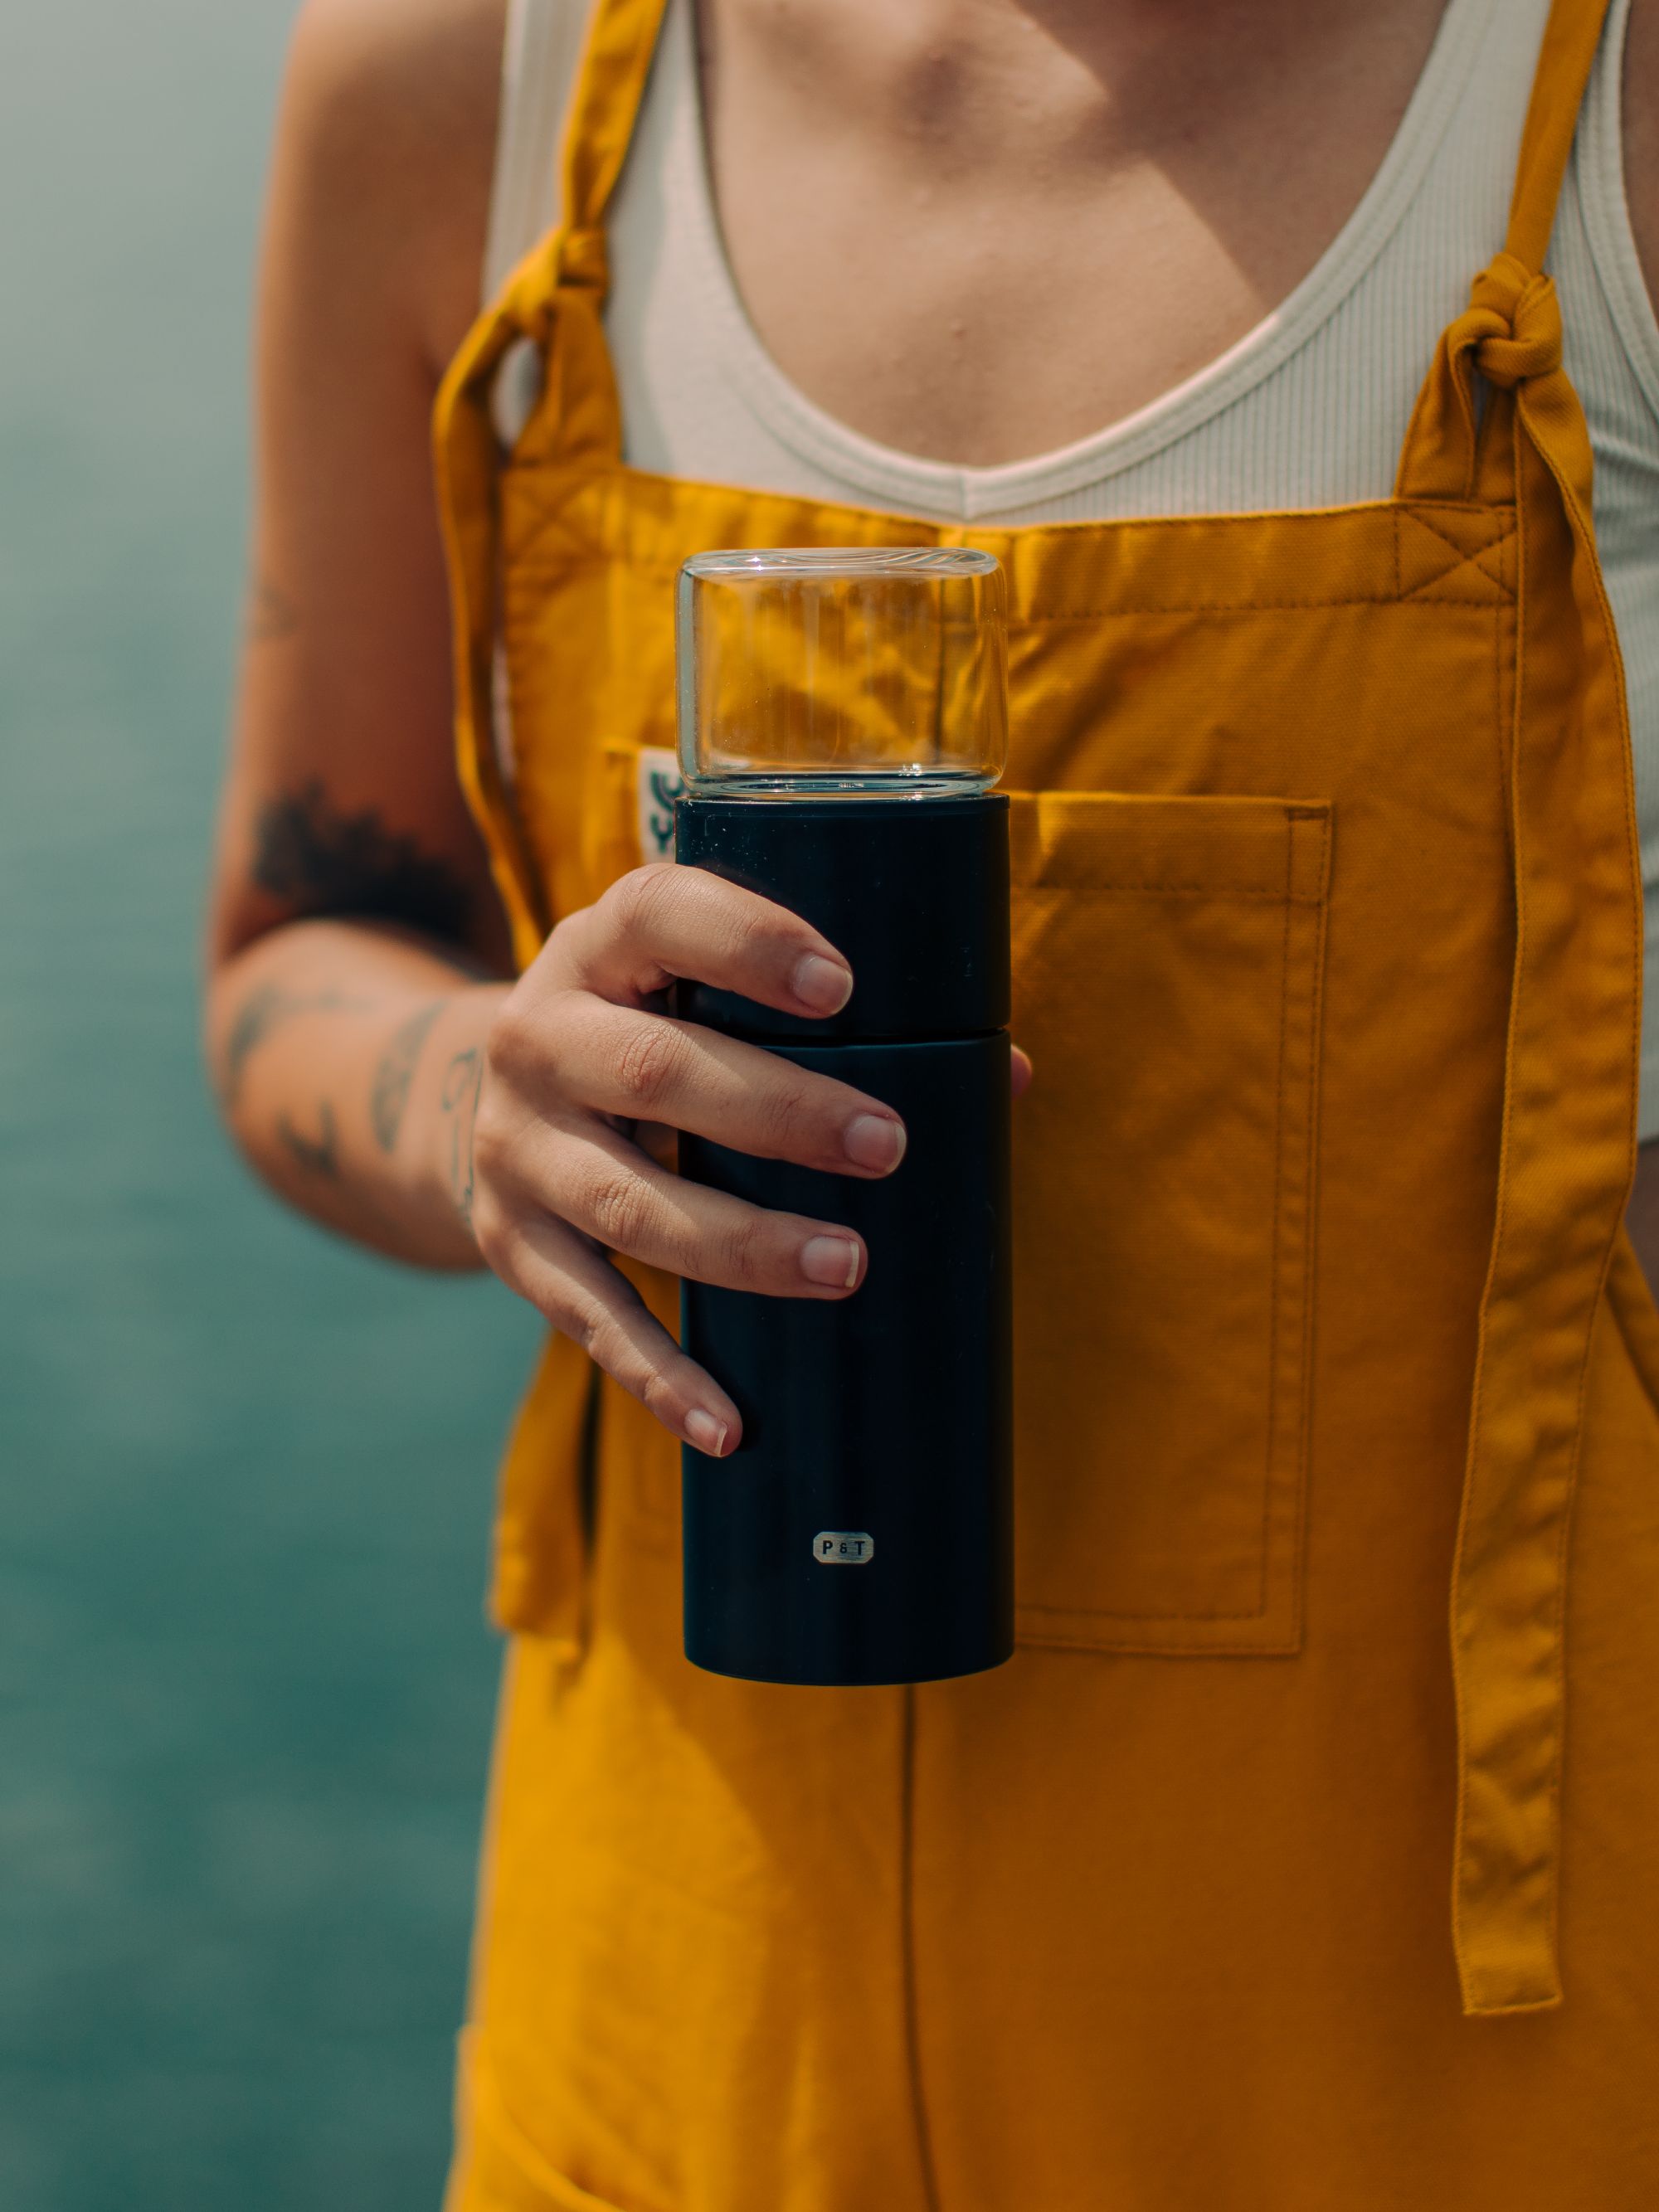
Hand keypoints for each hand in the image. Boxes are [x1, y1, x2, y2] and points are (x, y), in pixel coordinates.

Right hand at [468, 865, 947, 1457]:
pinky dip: (660, 1375)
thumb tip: (1006, 1081)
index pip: (660, 914)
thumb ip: (834, 1020)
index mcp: (600, 948)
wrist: (477, 1102)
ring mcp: (516, 1148)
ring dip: (742, 1243)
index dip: (748, 944)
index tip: (843, 987)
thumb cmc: (653, 1032)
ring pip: (628, 1202)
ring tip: (847, 1265)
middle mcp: (538, 1038)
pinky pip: (590, 1316)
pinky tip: (728, 1423)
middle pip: (654, 1071)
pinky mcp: (510, 1244)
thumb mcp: (698, 993)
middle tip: (885, 1146)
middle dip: (778, 1112)